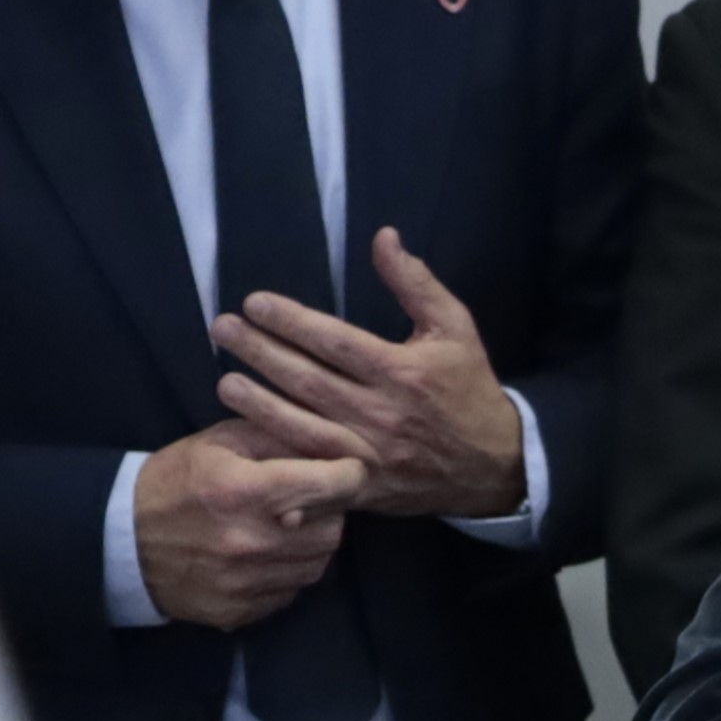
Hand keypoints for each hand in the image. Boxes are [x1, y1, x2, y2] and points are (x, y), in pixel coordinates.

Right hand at [128, 425, 365, 627]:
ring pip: (319, 562)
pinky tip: (264, 555)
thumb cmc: (175, 480)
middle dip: (329, 510)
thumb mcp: (220, 442)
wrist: (118, 539)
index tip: (345, 469)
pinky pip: (292, 591)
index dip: (349, 473)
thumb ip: (281, 438)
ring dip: (311, 543)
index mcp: (245, 490)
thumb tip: (338, 445)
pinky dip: (287, 572)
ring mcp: (245, 582)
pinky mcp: (239, 611)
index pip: (335, 484)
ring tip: (283, 527)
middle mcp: (250, 541)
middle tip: (306, 499)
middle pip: (334, 527)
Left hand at [213, 231, 525, 520]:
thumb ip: (416, 283)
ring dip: (259, 404)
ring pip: (301, 426)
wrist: (497, 464)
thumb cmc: (469, 388)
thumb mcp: (455, 329)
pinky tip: (249, 439)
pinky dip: (279, 457)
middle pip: (308, 380)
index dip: (291, 321)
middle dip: (260, 352)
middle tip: (223, 329)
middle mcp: (382, 412)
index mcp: (403, 372)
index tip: (254, 303)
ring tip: (224, 381)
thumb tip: (383, 237)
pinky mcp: (362, 483)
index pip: (335, 342)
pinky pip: (311, 469)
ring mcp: (369, 451)